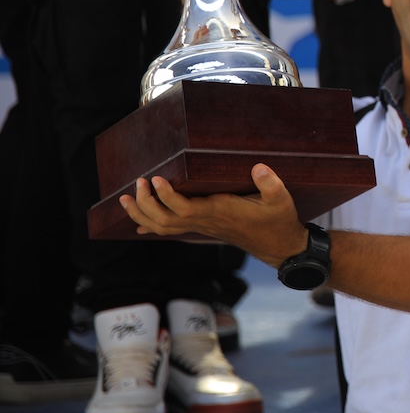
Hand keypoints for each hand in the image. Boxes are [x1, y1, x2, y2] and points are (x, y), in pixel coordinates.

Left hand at [120, 163, 307, 267]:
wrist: (278, 245)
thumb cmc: (278, 221)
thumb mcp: (280, 200)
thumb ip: (271, 184)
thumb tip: (260, 167)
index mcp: (220, 212)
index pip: (185, 208)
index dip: (166, 196)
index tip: (156, 179)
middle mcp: (206, 222)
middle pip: (165, 220)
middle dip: (146, 203)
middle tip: (138, 182)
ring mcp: (202, 227)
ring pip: (163, 227)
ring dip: (141, 214)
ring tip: (126, 198)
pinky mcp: (203, 228)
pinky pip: (171, 230)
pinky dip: (152, 226)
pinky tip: (139, 224)